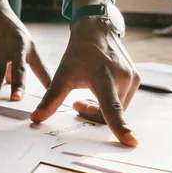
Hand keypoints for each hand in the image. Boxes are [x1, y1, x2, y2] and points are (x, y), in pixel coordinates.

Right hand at [0, 0, 51, 100]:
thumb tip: (12, 84)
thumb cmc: (10, 30)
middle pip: (19, 70)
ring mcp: (1, 50)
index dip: (47, 83)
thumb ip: (17, 65)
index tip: (54, 98)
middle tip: (17, 99)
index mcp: (30, 50)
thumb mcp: (21, 45)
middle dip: (19, 85)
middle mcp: (17, 50)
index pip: (41, 69)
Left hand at [31, 16, 139, 146]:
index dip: (121, 127)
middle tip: (77, 103)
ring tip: (86, 96)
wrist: (96, 29)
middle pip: (109, 114)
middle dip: (92, 114)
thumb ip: (51, 99)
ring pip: (117, 109)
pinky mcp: (136, 78)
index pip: (112, 108)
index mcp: (104, 78)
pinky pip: (122, 101)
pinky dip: (109, 101)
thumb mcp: (63, 75)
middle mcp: (122, 78)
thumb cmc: (79, 52)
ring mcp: (132, 78)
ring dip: (100, 108)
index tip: (131, 142)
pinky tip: (98, 90)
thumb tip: (35, 118)